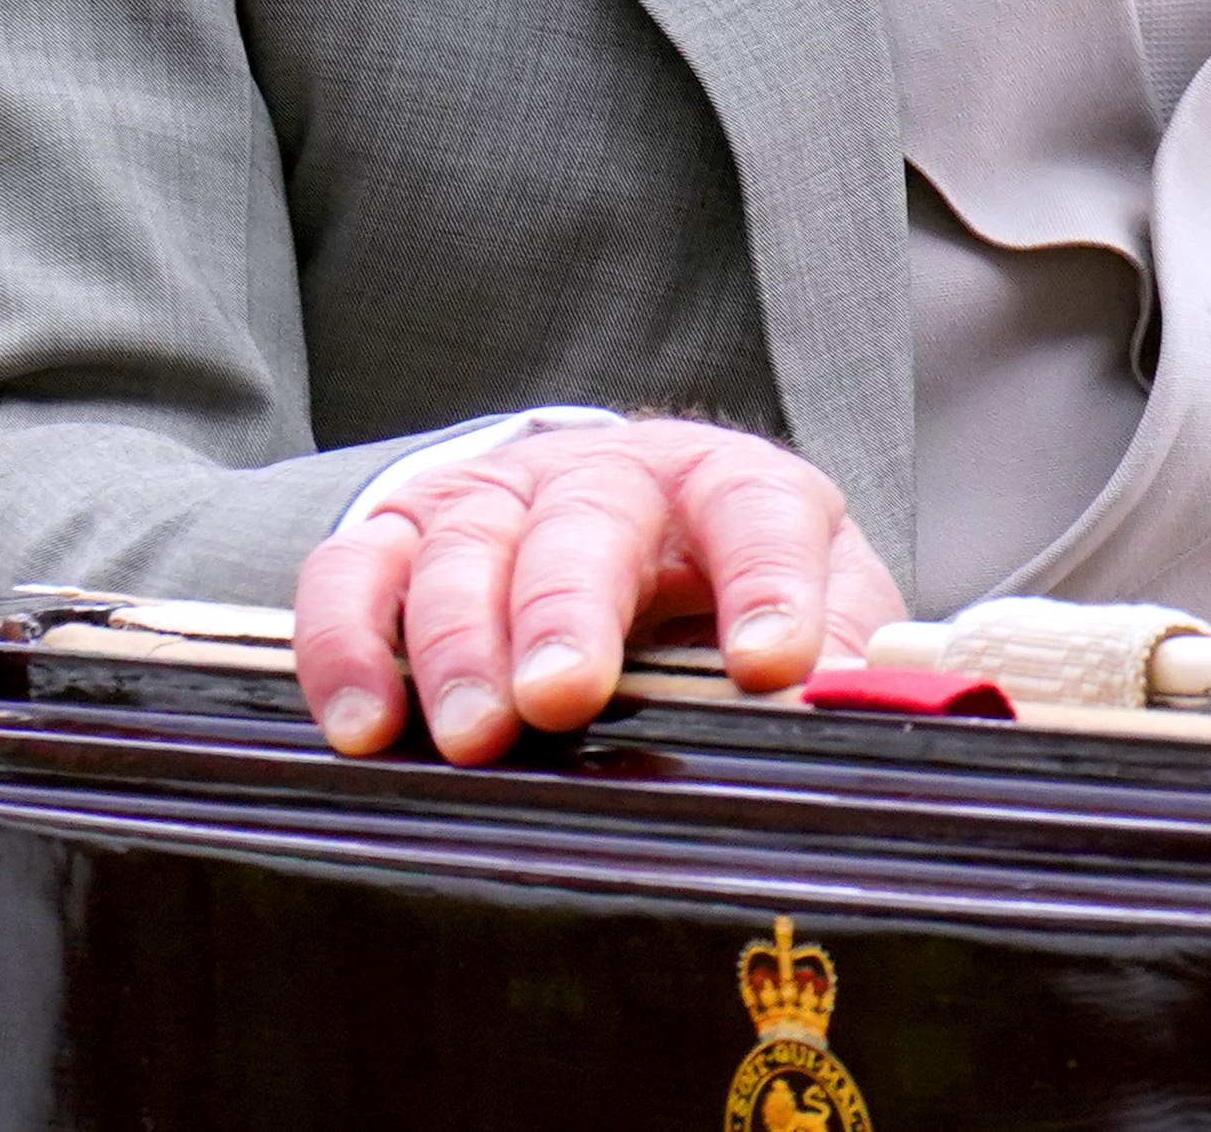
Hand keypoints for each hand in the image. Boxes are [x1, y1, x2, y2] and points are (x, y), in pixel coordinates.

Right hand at [291, 417, 908, 761]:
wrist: (620, 529)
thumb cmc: (720, 594)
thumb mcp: (805, 612)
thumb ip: (837, 659)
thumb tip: (861, 730)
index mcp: (731, 487)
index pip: (760, 513)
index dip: (769, 586)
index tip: (770, 667)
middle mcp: (611, 475)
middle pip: (587, 520)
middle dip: (569, 609)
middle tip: (562, 697)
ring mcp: (499, 498)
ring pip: (466, 545)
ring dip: (458, 642)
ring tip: (469, 736)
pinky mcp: (404, 534)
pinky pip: (356, 571)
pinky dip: (349, 643)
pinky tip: (361, 726)